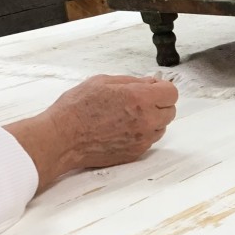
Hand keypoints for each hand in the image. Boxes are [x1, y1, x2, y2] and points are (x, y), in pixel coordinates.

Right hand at [5, 75, 178, 190]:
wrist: (63, 138)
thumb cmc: (77, 109)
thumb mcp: (103, 82)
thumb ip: (131, 81)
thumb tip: (149, 82)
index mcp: (140, 99)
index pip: (171, 93)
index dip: (163, 88)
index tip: (154, 87)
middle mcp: (146, 121)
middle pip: (170, 110)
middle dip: (159, 103)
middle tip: (140, 100)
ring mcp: (143, 139)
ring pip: (161, 127)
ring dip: (152, 120)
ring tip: (129, 115)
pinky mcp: (136, 153)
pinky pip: (149, 140)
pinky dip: (143, 133)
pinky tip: (123, 128)